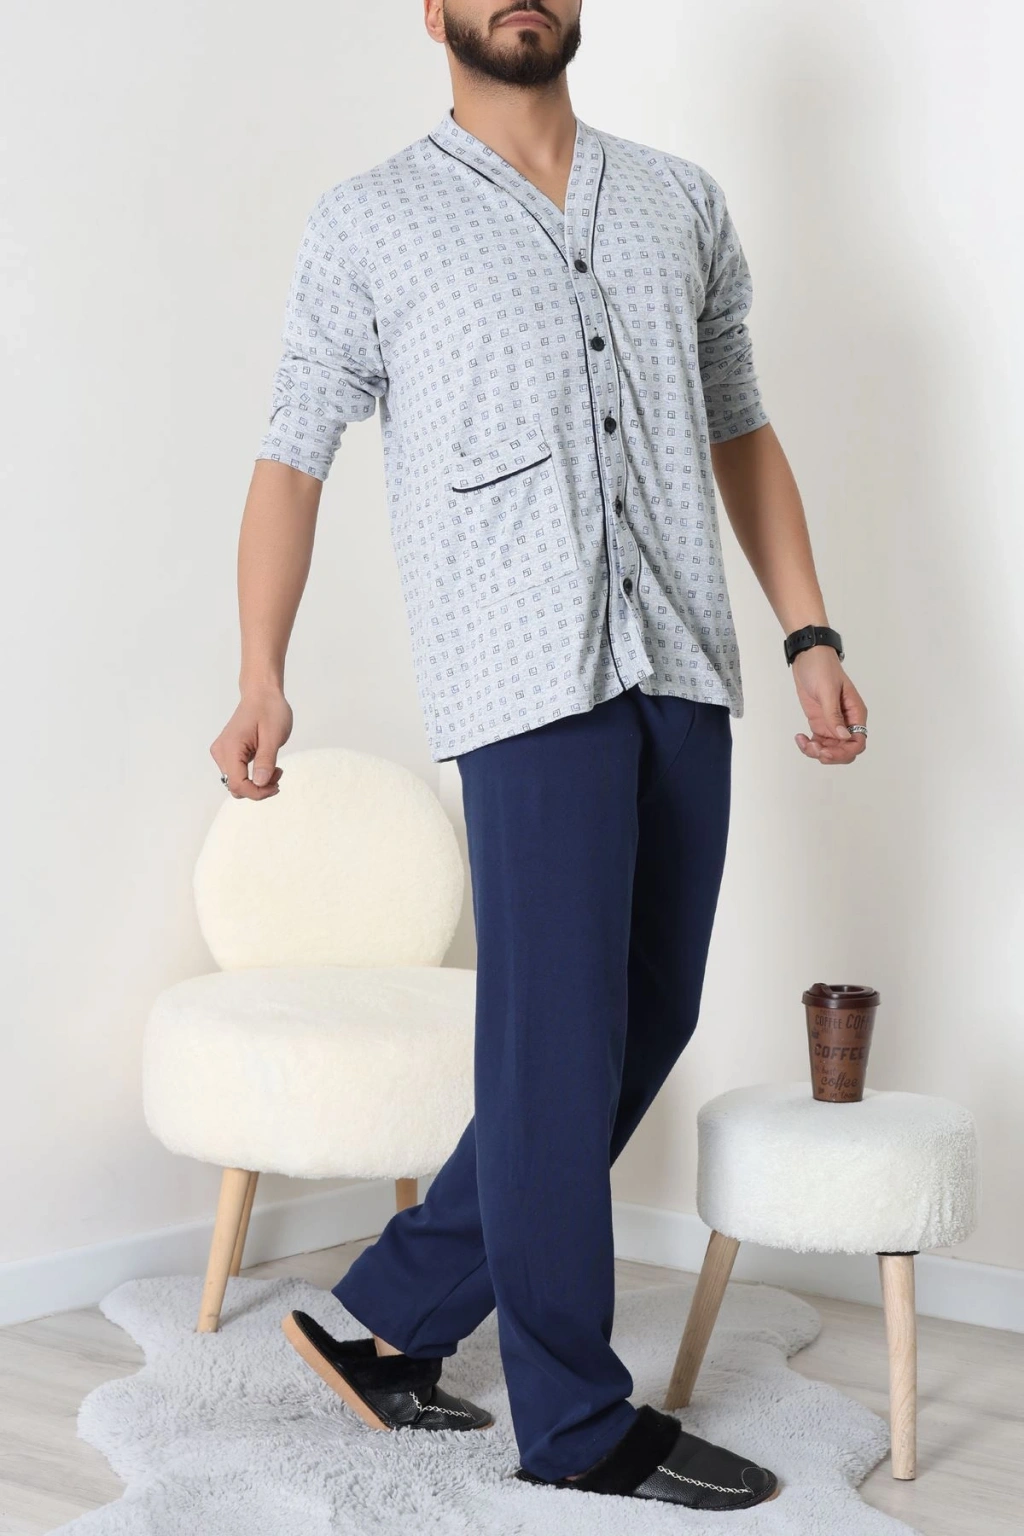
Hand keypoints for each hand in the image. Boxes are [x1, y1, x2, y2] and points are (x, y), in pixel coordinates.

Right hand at [210, 685, 292, 798]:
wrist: (262, 693)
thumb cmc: (269, 710)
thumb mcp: (273, 737)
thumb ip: (266, 761)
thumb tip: (260, 784)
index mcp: (230, 748)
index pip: (237, 784)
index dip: (257, 792)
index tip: (277, 786)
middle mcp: (221, 752)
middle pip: (235, 787)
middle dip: (258, 788)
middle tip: (279, 774)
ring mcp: (222, 753)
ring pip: (237, 782)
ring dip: (257, 783)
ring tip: (275, 768)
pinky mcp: (228, 753)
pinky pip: (238, 773)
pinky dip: (253, 775)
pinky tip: (267, 765)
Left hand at [791, 646, 866, 764]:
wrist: (807, 657)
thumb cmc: (821, 668)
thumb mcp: (827, 690)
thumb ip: (834, 715)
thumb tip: (844, 737)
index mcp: (855, 713)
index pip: (858, 741)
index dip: (845, 751)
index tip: (827, 751)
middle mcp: (846, 721)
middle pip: (845, 750)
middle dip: (830, 755)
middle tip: (814, 748)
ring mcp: (832, 723)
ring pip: (831, 749)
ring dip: (817, 752)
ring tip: (803, 742)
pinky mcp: (820, 723)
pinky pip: (818, 742)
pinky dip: (808, 746)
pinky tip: (799, 738)